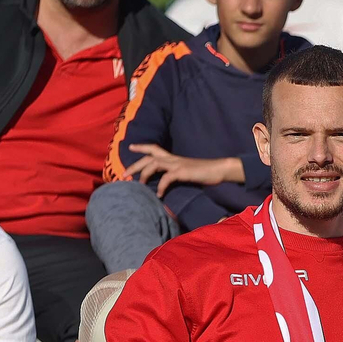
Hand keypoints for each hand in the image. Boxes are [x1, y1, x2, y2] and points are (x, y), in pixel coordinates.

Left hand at [126, 144, 243, 196]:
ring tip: (138, 185)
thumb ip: (176, 175)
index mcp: (173, 157)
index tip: (131, 146)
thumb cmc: (205, 172)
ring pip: (153, 164)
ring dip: (143, 174)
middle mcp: (173, 158)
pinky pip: (166, 178)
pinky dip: (160, 186)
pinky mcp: (182, 171)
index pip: (154, 148)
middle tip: (123, 174)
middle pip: (149, 157)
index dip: (142, 146)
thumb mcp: (187, 172)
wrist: (219, 170)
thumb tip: (166, 184)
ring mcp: (177, 164)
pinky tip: (159, 195)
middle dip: (134, 165)